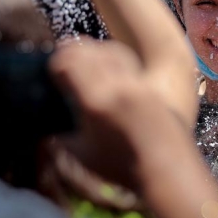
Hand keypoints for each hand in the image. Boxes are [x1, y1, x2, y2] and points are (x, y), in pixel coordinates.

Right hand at [48, 38, 156, 188]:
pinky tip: (107, 64)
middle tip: (62, 58)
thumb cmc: (121, 167)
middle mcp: (117, 86)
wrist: (167, 167)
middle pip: (90, 51)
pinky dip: (112, 57)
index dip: (56, 63)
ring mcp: (137, 82)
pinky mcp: (149, 84)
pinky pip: (127, 61)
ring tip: (84, 57)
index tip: (50, 69)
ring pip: (111, 51)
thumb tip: (50, 124)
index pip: (69, 64)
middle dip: (72, 52)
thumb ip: (63, 135)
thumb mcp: (83, 155)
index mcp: (96, 101)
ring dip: (94, 50)